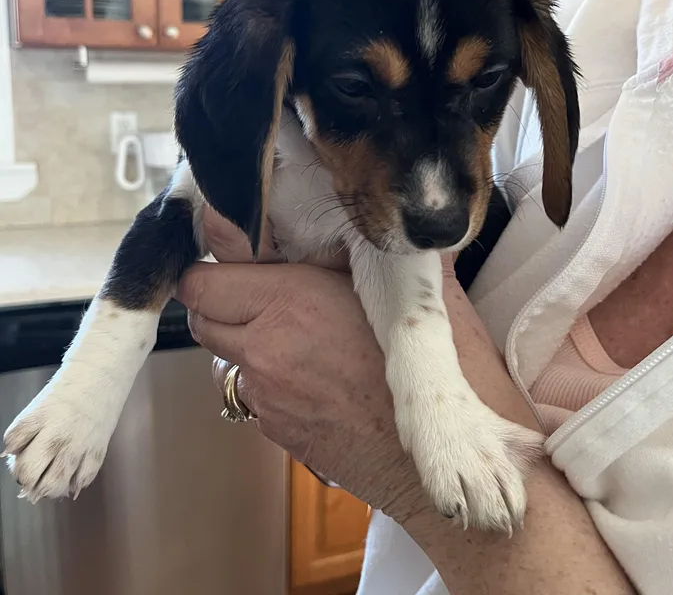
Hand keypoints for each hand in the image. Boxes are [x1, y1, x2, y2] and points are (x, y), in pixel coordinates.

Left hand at [177, 207, 538, 524]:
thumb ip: (391, 254)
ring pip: (227, 358)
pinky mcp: (278, 434)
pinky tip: (318, 377)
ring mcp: (268, 400)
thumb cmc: (448, 378)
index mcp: (293, 302)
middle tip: (268, 292)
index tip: (241, 261)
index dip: (217, 268)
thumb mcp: (426, 294)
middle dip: (225, 302)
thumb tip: (387, 226)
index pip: (203, 282)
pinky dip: (270, 380)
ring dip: (248, 341)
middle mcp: (266, 351)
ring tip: (299, 336)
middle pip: (204, 319)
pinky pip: (253, 394)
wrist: (449, 465)